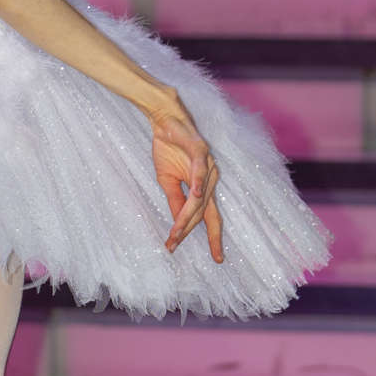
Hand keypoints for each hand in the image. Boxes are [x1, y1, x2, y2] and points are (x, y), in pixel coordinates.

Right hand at [150, 95, 223, 260]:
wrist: (165, 122)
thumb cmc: (168, 149)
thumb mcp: (167, 181)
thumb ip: (175, 200)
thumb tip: (178, 224)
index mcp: (204, 188)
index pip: (206, 218)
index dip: (204, 236)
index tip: (195, 253)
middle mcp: (210, 179)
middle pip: (205, 212)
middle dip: (191, 231)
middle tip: (175, 245)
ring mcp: (207, 166)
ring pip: (199, 198)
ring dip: (187, 216)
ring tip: (176, 232)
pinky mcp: (200, 151)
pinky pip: (199, 170)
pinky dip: (198, 184)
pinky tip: (196, 195)